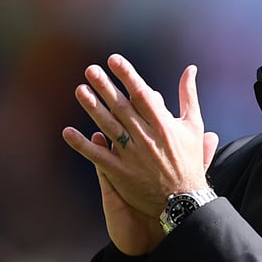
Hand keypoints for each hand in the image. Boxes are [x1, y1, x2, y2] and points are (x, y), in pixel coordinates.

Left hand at [62, 55, 219, 254]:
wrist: (184, 200)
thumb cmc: (188, 160)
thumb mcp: (194, 125)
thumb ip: (188, 95)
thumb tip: (190, 69)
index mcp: (164, 124)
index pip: (142, 94)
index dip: (127, 76)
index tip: (113, 60)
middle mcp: (147, 138)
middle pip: (122, 108)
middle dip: (105, 87)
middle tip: (90, 69)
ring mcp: (132, 156)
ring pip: (108, 127)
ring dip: (93, 108)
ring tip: (80, 90)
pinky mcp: (120, 173)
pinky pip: (97, 156)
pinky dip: (82, 144)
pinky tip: (67, 132)